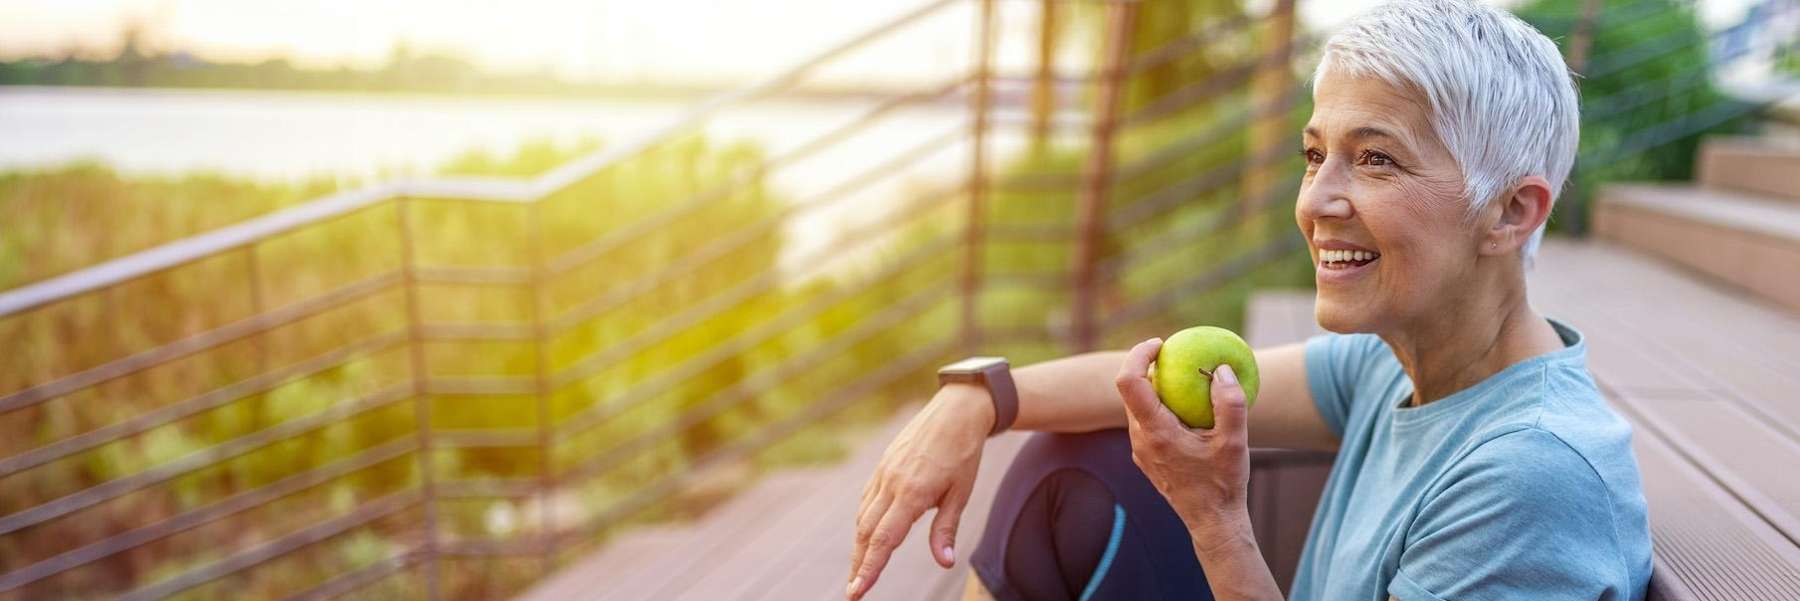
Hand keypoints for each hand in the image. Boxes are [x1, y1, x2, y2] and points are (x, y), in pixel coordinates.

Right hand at [846, 383, 992, 599]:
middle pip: (866, 533)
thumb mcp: (961, 493)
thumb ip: (946, 528)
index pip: (884, 540)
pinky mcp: (883, 466)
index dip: (869, 568)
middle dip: (859, 564)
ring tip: (859, 570)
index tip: (857, 591)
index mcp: (912, 493)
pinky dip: (864, 522)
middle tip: (854, 592)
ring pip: (863, 517)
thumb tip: (944, 562)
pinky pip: (867, 500)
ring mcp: (884, 473)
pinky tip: (867, 535)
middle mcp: (891, 484)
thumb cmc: (964, 452)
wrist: (956, 410)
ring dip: (859, 546)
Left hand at [1115, 338, 1251, 529]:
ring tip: (1183, 378)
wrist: (1212, 522)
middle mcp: (1140, 440)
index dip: (1138, 355)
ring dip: (1154, 388)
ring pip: (1137, 408)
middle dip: (1147, 367)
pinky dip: (1160, 406)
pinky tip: (1186, 407)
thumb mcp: (1235, 442)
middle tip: (1174, 354)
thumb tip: (1221, 369)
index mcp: (1156, 432)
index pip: (1129, 382)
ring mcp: (1140, 450)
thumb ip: (1230, 404)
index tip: (1160, 343)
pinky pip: (1146, 422)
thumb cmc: (1223, 483)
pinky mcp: (1146, 457)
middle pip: (1130, 391)